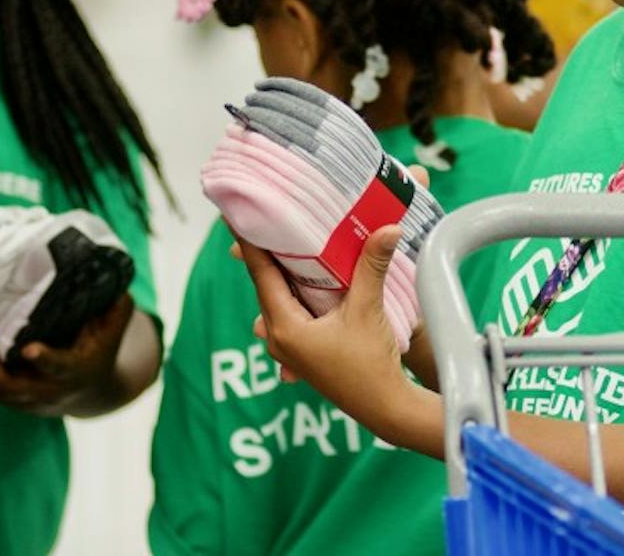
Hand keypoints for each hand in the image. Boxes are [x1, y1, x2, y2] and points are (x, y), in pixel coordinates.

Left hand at [0, 293, 134, 414]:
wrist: (91, 392)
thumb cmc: (101, 350)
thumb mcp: (114, 329)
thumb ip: (115, 306)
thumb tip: (110, 272)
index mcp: (76, 372)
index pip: (59, 368)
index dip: (45, 360)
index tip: (29, 349)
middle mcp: (48, 390)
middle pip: (10, 387)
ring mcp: (25, 398)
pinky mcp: (9, 398)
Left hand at [236, 226, 423, 442]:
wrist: (384, 407)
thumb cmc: (371, 363)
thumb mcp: (368, 309)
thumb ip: (372, 266)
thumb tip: (389, 227)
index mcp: (284, 327)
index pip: (261, 274)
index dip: (248, 244)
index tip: (234, 217)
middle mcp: (278, 338)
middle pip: (267, 285)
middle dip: (266, 252)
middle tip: (264, 218)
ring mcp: (289, 349)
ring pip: (279, 299)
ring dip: (283, 274)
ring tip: (284, 243)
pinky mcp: (304, 354)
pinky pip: (291, 313)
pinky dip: (295, 293)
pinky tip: (305, 280)